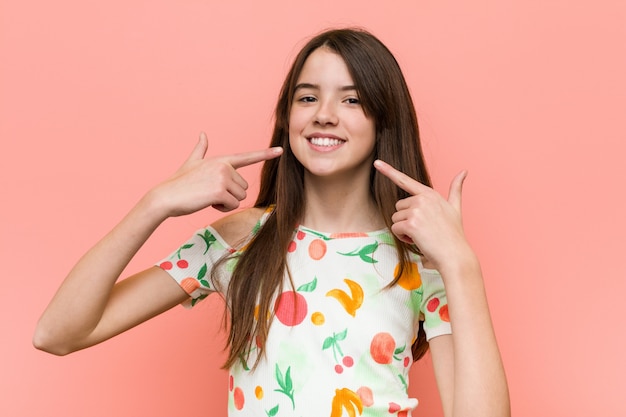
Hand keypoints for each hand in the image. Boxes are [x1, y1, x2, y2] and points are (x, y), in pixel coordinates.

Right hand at [150, 132, 282, 216]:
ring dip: (226, 202)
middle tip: (210, 193)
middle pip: (244, 187)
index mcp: (221, 160)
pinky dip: (222, 208)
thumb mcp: (191, 162)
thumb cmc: (178, 183)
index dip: (265, 154)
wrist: (165, 196)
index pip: (247, 157)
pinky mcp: (220, 191)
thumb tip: (203, 134)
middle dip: (230, 194)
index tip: (280, 150)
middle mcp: (224, 166)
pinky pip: (232, 205)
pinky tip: (208, 203)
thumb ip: (200, 149)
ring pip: (240, 197)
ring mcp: (223, 177)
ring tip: (208, 197)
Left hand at [373, 159, 473, 272]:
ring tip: (422, 235)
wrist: (455, 254)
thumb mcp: (455, 207)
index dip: (389, 171)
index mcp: (430, 194)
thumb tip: (464, 171)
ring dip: (404, 230)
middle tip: (423, 229)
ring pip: (395, 218)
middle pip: (398, 207)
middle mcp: (423, 199)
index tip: (377, 163)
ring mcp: (417, 211)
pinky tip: (417, 240)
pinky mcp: (411, 224)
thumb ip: (456, 189)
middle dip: (406, 219)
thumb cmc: (454, 234)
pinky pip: (395, 229)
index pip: (405, 180)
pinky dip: (403, 237)